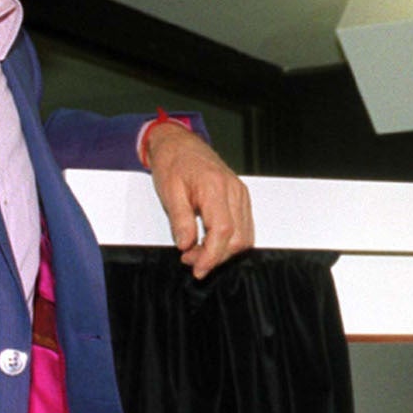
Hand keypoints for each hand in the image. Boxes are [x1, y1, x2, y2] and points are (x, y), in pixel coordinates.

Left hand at [145, 123, 252, 277]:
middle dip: (215, 257)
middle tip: (190, 259)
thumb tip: (186, 245)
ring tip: (197, 252)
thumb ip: (180, 220)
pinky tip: (209, 242)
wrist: (179, 144)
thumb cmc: (173, 162)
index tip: (198, 268)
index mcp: (215, 187)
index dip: (212, 255)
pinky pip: (243, 227)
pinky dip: (228, 241)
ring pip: (244, 236)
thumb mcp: (169, 192)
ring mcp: (240, 194)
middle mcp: (233, 190)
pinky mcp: (240, 197)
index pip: (223, 231)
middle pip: (237, 237)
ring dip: (222, 251)